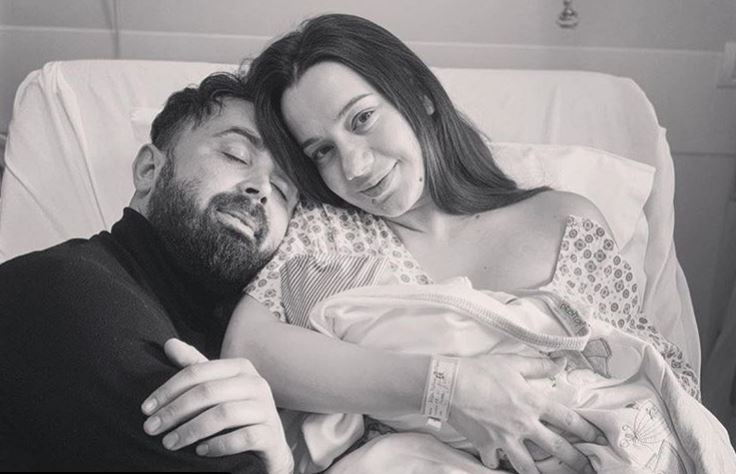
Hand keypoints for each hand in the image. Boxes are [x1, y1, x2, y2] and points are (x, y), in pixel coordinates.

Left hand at [141, 339, 293, 473]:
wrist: (269, 445)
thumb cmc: (237, 412)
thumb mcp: (217, 386)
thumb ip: (195, 367)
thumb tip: (169, 343)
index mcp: (240, 367)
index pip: (197, 371)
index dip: (168, 389)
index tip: (146, 409)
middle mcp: (256, 383)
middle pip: (208, 392)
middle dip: (175, 411)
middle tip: (151, 429)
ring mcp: (266, 409)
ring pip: (224, 414)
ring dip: (191, 430)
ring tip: (170, 443)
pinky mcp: (271, 435)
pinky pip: (243, 438)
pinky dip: (218, 445)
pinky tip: (200, 451)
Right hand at [447, 354, 604, 473]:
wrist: (449, 385)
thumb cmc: (481, 370)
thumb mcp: (513, 362)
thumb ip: (539, 365)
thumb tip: (561, 362)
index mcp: (533, 402)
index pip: (568, 419)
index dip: (587, 430)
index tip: (599, 440)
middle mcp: (523, 424)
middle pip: (556, 448)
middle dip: (575, 461)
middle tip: (588, 470)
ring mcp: (505, 439)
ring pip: (528, 466)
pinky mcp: (486, 446)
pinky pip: (495, 462)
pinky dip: (498, 464)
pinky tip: (500, 463)